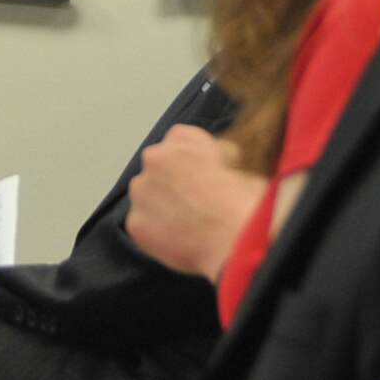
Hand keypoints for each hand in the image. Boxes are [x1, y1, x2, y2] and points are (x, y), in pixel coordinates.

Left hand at [125, 125, 267, 278]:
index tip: (206, 179)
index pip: (182, 144)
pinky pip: (144, 226)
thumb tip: (220, 165)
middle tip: (196, 205)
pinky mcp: (135, 221)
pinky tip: (180, 241)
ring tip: (189, 225)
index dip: (196, 164)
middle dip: (173, 184)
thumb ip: (221, 159)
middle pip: (159, 168)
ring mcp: (142, 190)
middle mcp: (155, 157)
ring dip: (161, 207)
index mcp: (183, 138)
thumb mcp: (243, 166)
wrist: (233, 237)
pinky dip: (157, 233)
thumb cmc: (244, 201)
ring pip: (147, 196)